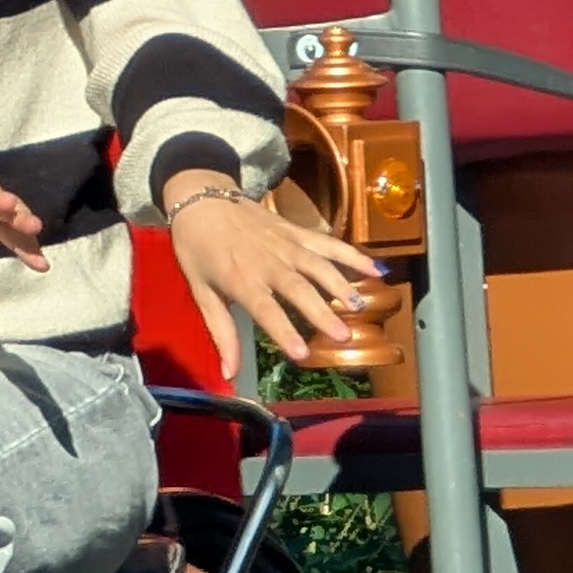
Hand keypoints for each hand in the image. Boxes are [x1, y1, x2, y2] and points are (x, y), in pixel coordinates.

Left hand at [163, 186, 386, 375]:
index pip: (265, 309)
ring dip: (342, 284)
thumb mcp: (201, 292)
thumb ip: (221, 332)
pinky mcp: (296, 231)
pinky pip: (328, 243)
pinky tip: (375, 268)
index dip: (283, 331)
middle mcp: (267, 261)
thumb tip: (229, 374)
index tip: (302, 353)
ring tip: (361, 307)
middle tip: (343, 336)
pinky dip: (352, 254)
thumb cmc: (197, 249)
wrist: (200, 198)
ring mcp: (285, 243)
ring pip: (318, 264)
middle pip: (299, 288)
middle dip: (322, 312)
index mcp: (240, 279)